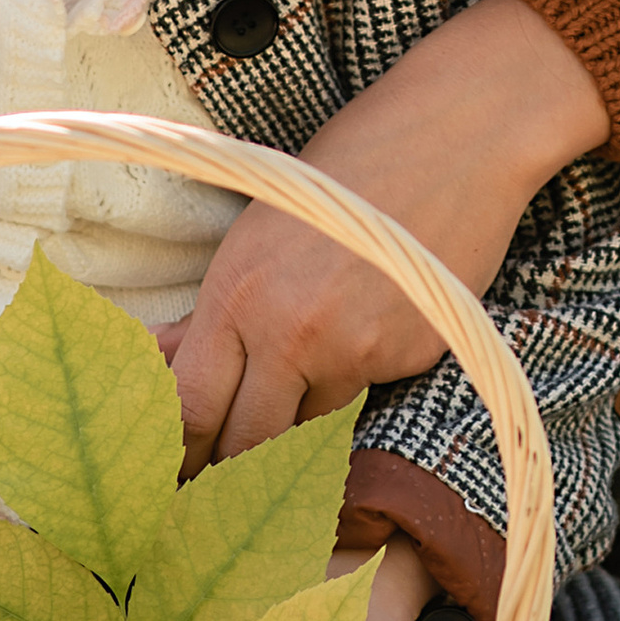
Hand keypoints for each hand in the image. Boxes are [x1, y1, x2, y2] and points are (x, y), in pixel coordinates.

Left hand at [163, 0, 608, 469]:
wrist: (459, 134)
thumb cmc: (352, 164)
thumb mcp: (262, 225)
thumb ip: (214, 308)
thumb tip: (159, 360)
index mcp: (238, 292)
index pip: (189, 410)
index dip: (177, 456)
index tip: (171, 477)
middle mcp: (290, 332)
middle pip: (244, 445)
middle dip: (231, 468)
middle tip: (220, 486)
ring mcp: (355, 351)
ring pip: (307, 428)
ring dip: (296, 418)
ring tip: (308, 369)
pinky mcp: (410, 359)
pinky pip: (366, 395)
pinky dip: (357, 379)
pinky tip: (372, 324)